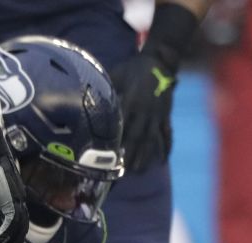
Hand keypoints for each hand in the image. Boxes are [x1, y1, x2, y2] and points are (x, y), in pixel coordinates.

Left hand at [109, 52, 175, 174]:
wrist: (160, 60)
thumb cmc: (133, 68)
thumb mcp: (116, 74)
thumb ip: (105, 89)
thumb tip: (84, 98)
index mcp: (130, 100)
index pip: (121, 125)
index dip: (115, 141)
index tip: (108, 156)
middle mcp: (144, 110)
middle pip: (137, 137)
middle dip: (130, 155)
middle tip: (123, 172)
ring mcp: (157, 114)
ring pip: (152, 139)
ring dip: (146, 156)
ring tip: (139, 171)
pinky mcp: (166, 115)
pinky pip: (167, 133)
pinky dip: (166, 147)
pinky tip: (162, 161)